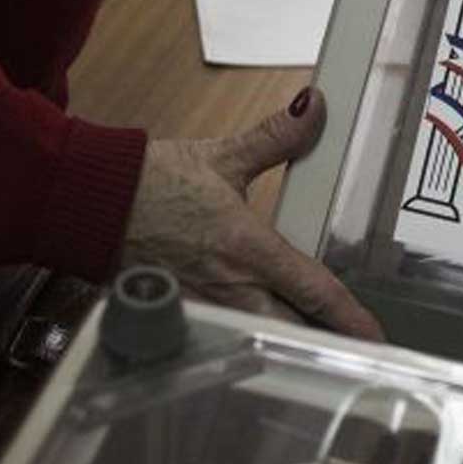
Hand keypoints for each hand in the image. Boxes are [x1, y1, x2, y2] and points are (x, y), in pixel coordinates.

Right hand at [121, 89, 382, 339]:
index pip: (313, 290)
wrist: (86, 202)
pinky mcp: (180, 314)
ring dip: (290, 348)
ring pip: (260, 341)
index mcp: (248, 247)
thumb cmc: (150, 182)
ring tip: (322, 356)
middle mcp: (230, 286)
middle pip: (293, 332)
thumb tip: (315, 106)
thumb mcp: (222, 156)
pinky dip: (247, 345)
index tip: (376, 336)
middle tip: (361, 357)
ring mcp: (204, 307)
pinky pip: (224, 340)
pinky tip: (263, 348)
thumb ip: (276, 137)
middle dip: (327, 347)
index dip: (350, 316)